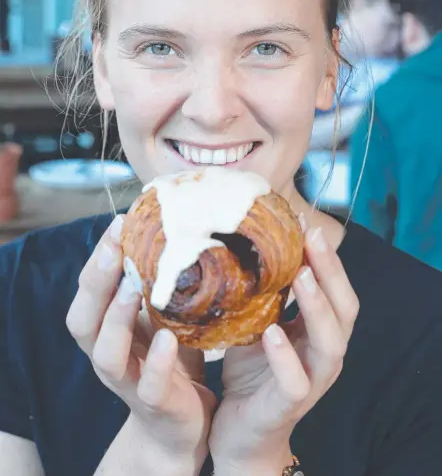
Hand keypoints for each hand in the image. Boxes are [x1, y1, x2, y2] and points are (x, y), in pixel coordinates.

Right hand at [66, 215, 215, 473]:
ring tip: (132, 288)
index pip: (90, 290)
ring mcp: (128, 381)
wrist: (179, 425)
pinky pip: (148, 386)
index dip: (99, 257)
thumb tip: (178, 232)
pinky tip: (167, 339)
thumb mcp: (162, 317)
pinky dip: (156, 362)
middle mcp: (108, 354)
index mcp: (107, 329)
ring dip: (115, 318)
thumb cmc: (170, 359)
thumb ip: (161, 285)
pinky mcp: (155, 403)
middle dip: (96, 280)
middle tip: (115, 246)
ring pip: (105, 354)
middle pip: (83, 320)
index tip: (119, 222)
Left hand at [209, 226, 358, 474]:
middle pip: (345, 309)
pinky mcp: (289, 405)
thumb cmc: (253, 374)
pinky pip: (295, 381)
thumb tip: (250, 248)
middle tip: (312, 237)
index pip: (335, 289)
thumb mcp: (259, 326)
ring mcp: (311, 380)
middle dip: (330, 271)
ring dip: (318, 307)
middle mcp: (323, 354)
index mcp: (318, 332)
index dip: (325, 257)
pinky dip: (286, 355)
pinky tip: (273, 332)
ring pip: (330, 343)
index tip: (305, 223)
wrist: (242, 433)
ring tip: (300, 276)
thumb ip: (264, 296)